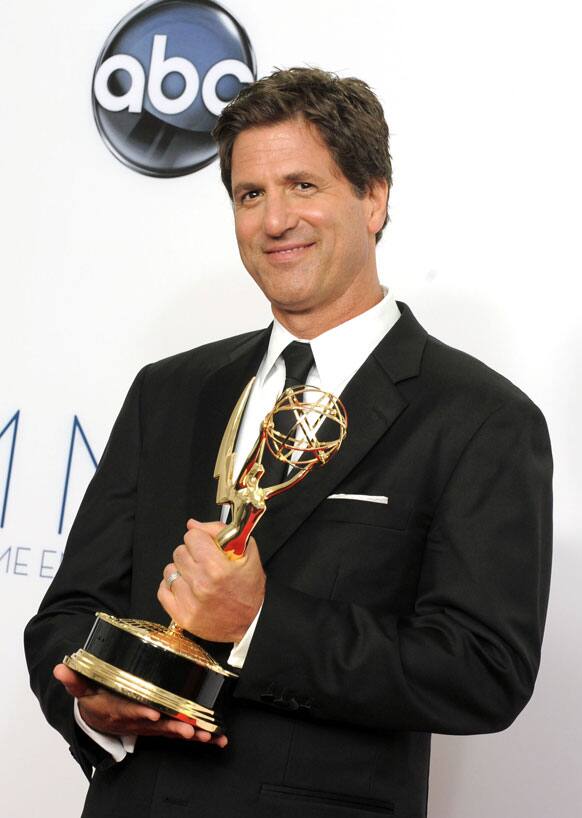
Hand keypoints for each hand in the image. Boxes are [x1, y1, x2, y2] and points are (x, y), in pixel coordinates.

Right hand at [53, 663, 227, 746]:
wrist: (98, 719)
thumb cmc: (94, 699)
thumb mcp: (81, 689)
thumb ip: (74, 680)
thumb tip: (60, 668)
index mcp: (117, 710)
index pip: (129, 711)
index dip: (141, 713)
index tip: (153, 713)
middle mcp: (136, 721)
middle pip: (156, 725)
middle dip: (173, 727)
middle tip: (189, 729)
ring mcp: (150, 726)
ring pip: (171, 730)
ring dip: (189, 733)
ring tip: (207, 735)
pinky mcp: (160, 726)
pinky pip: (179, 732)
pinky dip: (198, 736)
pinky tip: (216, 738)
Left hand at [158, 519, 265, 642]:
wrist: (250, 624)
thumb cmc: (249, 590)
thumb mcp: (248, 554)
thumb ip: (220, 531)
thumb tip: (192, 524)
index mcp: (217, 568)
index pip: (191, 536)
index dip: (201, 539)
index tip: (208, 546)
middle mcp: (201, 585)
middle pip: (179, 552)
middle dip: (192, 554)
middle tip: (204, 562)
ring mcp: (189, 602)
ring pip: (170, 570)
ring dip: (182, 571)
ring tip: (196, 577)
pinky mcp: (181, 616)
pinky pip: (163, 590)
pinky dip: (172, 587)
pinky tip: (187, 588)